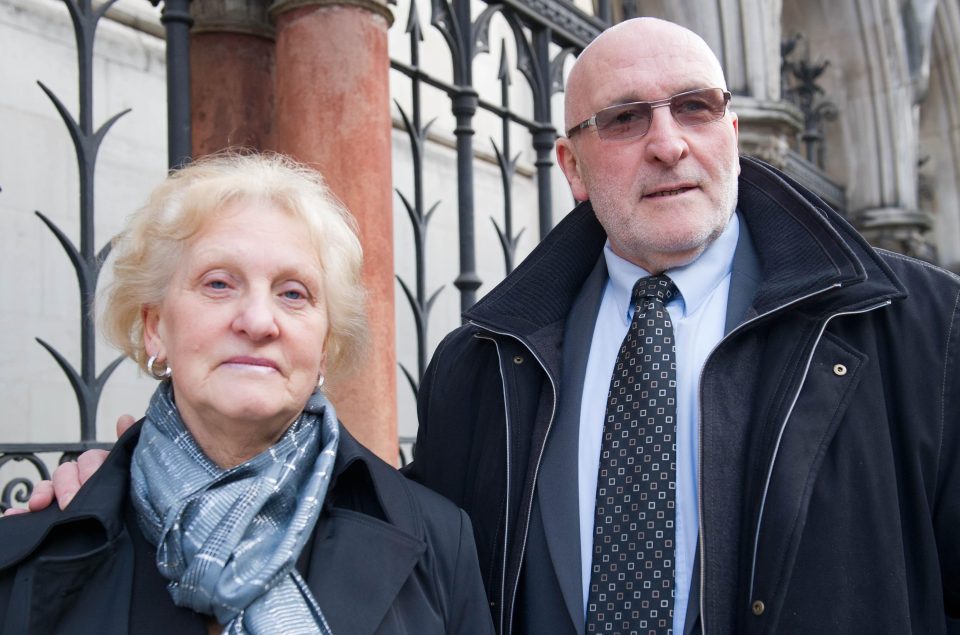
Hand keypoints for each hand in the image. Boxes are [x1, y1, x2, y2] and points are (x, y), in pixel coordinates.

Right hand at [3, 414, 133, 515]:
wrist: (132, 535)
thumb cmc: (133, 495)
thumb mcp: (135, 472)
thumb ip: (130, 449)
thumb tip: (124, 418)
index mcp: (104, 468)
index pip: (91, 460)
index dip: (89, 470)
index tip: (89, 482)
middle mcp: (82, 479)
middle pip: (67, 472)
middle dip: (67, 486)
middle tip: (70, 502)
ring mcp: (66, 496)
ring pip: (48, 487)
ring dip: (42, 494)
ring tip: (38, 505)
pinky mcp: (52, 514)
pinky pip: (34, 511)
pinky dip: (22, 513)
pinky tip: (14, 516)